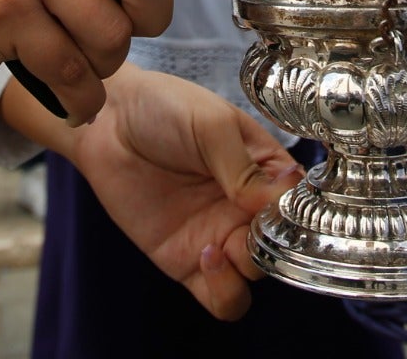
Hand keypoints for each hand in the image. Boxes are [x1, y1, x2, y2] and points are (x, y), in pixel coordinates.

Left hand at [59, 65, 302, 319]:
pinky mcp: (185, 261)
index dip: (298, 212)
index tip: (283, 207)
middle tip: (249, 227)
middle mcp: (247, 207)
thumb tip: (275, 203)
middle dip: (273, 244)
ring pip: (256, 278)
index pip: (300, 203)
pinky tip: (205, 256)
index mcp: (266, 169)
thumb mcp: (212, 124)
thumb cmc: (164, 108)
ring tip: (222, 246)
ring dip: (249, 271)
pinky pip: (220, 299)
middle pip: (282, 245)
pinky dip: (223, 290)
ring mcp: (218, 236)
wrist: (107, 123)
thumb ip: (243, 167)